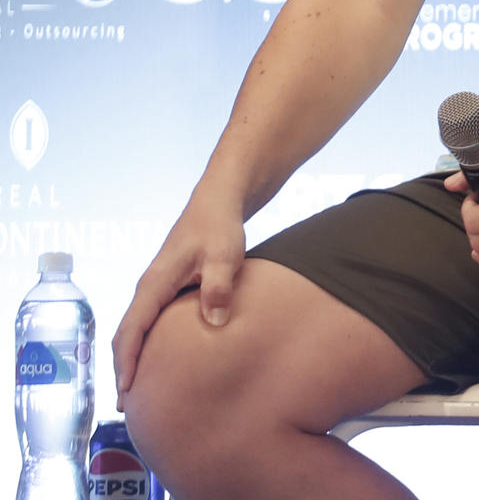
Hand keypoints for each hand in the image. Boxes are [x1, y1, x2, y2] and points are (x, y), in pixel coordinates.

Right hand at [110, 191, 245, 409]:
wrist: (219, 201)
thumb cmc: (220, 226)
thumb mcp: (224, 254)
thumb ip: (219, 286)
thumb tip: (214, 322)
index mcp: (154, 283)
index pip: (132, 329)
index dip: (127, 362)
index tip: (128, 391)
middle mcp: (148, 288)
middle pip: (126, 336)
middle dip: (124, 370)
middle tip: (130, 408)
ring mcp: (156, 288)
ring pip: (136, 331)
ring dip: (134, 359)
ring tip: (140, 393)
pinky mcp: (168, 288)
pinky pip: (150, 323)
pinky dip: (147, 345)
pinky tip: (160, 363)